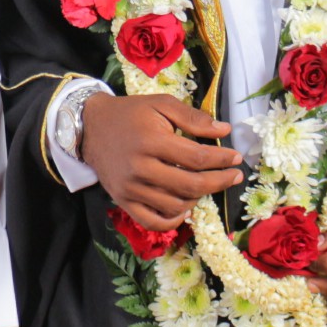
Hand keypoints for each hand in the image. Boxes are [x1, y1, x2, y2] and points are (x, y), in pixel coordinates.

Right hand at [79, 92, 243, 229]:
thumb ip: (193, 117)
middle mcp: (140, 168)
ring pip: (176, 205)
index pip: (196, 158)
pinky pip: (152, 222)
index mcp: (151, 140)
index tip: (236, 158)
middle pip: (190, 185)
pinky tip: (185, 208)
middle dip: (219, 182)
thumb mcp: (161, 104)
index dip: (222, 160)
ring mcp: (130, 188)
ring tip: (206, 185)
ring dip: (198, 197)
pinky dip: (173, 220)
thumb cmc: (130, 113)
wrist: (90, 127)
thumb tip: (225, 131)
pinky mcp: (123, 200)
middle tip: (235, 176)